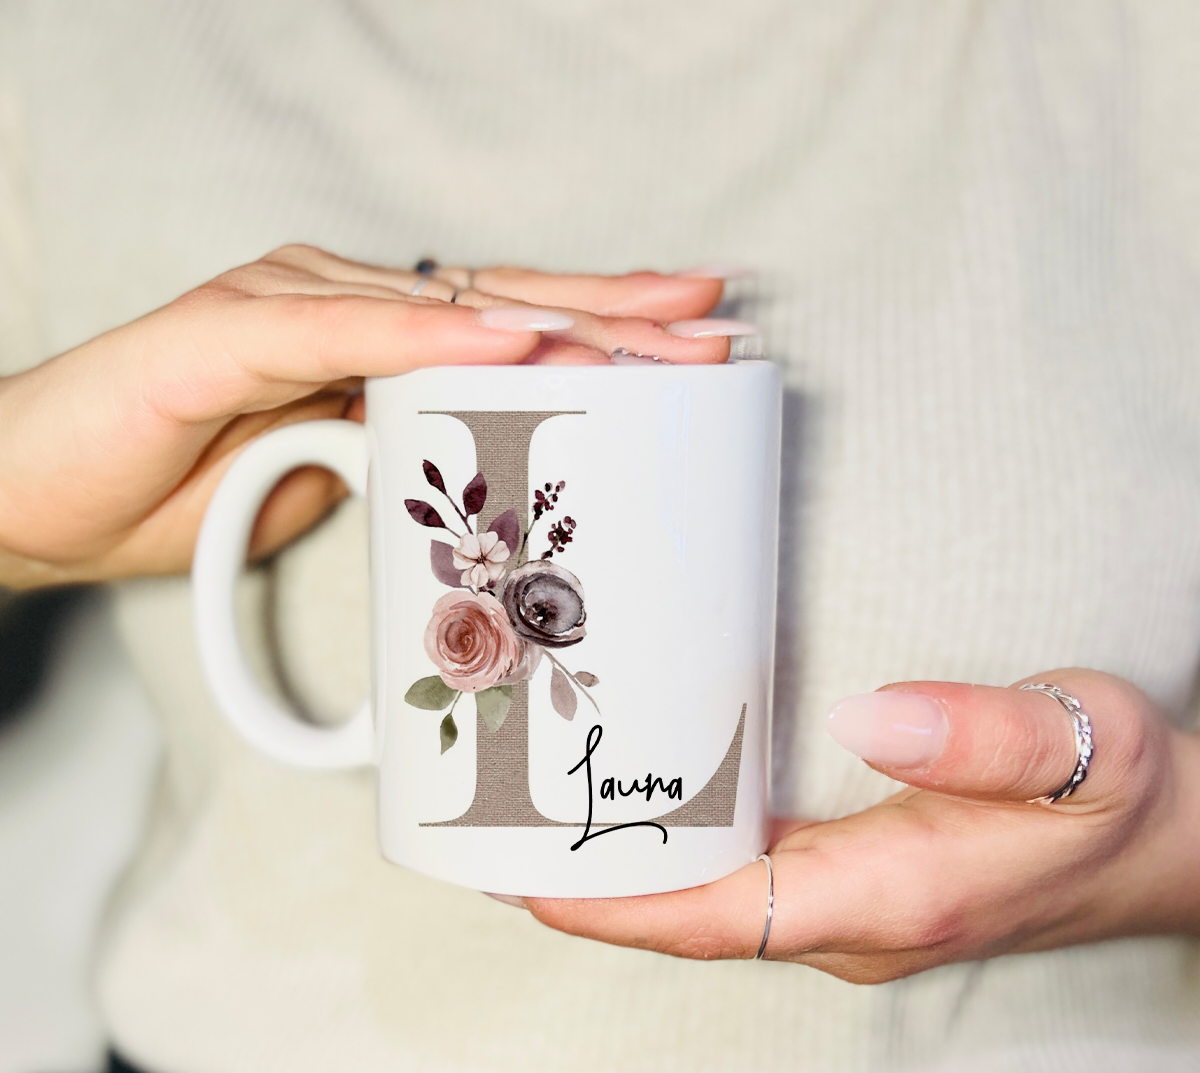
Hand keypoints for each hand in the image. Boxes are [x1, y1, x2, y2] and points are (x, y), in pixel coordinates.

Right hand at [0, 246, 734, 588]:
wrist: (38, 497)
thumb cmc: (179, 494)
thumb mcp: (328, 493)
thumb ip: (402, 475)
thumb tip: (483, 495)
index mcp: (372, 345)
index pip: (507, 327)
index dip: (606, 333)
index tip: (697, 348)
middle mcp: (340, 303)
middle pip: (503, 299)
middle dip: (618, 315)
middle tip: (714, 321)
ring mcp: (285, 305)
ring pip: (442, 304)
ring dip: (552, 323)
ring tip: (648, 342)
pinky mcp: (223, 332)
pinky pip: (342, 331)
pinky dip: (427, 336)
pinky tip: (509, 342)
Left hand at [527, 669, 1199, 981]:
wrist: (1164, 838)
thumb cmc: (1120, 796)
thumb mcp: (1084, 745)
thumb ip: (984, 734)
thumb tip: (867, 716)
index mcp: (894, 896)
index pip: (727, 918)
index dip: (623, 908)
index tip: (533, 879)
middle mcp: (855, 915)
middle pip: (696, 915)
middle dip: (597, 883)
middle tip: (502, 819)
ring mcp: (851, 901)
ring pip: (713, 899)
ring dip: (629, 867)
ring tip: (546, 807)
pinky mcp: (854, 874)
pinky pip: (743, 874)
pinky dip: (680, 850)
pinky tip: (645, 804)